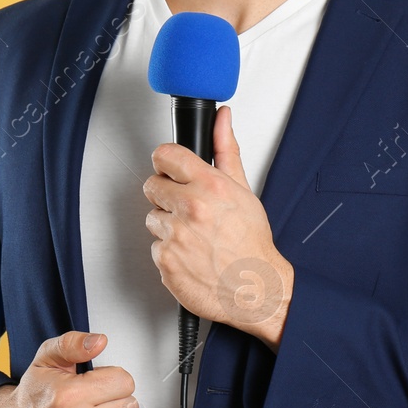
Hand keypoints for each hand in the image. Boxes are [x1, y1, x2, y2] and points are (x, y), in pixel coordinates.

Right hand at [0, 331, 140, 407]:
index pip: (125, 382)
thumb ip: (73, 344)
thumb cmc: (32, 397)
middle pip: (130, 407)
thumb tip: (99, 341)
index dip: (114, 379)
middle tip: (97, 403)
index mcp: (69, 395)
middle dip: (117, 401)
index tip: (101, 384)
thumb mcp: (47, 359)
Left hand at [143, 104, 293, 348]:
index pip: (165, 155)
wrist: (256, 289)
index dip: (166, 162)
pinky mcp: (165, 260)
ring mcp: (176, 235)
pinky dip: (169, 251)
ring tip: (194, 235)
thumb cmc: (252, 244)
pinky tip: (190, 253)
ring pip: (152, 217)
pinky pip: (155, 246)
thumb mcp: (243, 190)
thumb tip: (222, 118)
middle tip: (188, 209)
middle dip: (167, 195)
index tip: (170, 169)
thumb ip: (226, 150)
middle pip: (152, 185)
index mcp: (209, 186)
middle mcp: (191, 209)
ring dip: (168, 225)